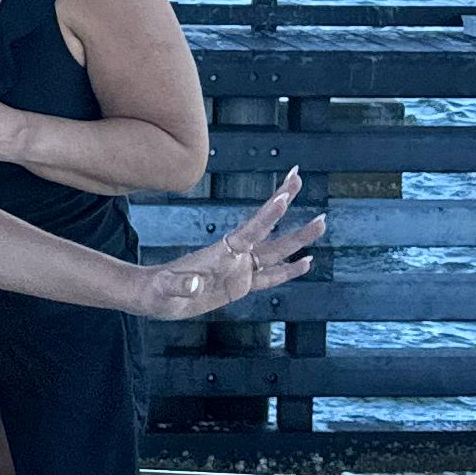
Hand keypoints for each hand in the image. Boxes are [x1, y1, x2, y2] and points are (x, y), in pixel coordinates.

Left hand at [139, 177, 323, 320]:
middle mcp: (234, 256)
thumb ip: (180, 286)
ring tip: (322, 222)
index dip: (267, 215)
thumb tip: (193, 284)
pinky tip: (307, 262)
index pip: (250, 231)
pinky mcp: (240, 284)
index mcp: (220, 253)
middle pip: (268, 229)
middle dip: (284, 202)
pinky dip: (290, 270)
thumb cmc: (156, 292)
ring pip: (277, 251)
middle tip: (299, 177)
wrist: (153, 297)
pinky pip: (271, 276)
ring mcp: (239, 269)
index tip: (283, 195)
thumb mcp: (165, 291)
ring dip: (299, 238)